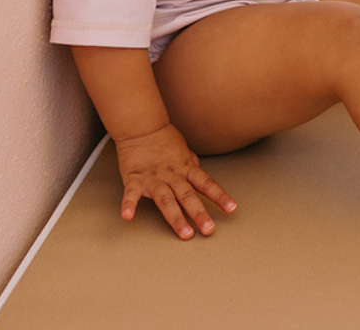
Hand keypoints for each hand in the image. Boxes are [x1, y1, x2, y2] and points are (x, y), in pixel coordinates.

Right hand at [114, 123, 236, 238]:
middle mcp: (172, 174)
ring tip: (184, 233)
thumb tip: (200, 175)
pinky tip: (128, 216)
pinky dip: (129, 204)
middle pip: (188, 196)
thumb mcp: (184, 151)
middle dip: (199, 213)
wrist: (143, 127)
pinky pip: (131, 193)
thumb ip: (192, 165)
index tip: (232, 208)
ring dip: (176, 218)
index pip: (206, 183)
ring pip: (166, 200)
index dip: (219, 196)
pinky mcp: (135, 179)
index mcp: (186, 168)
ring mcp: (154, 178)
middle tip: (209, 229)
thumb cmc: (164, 139)